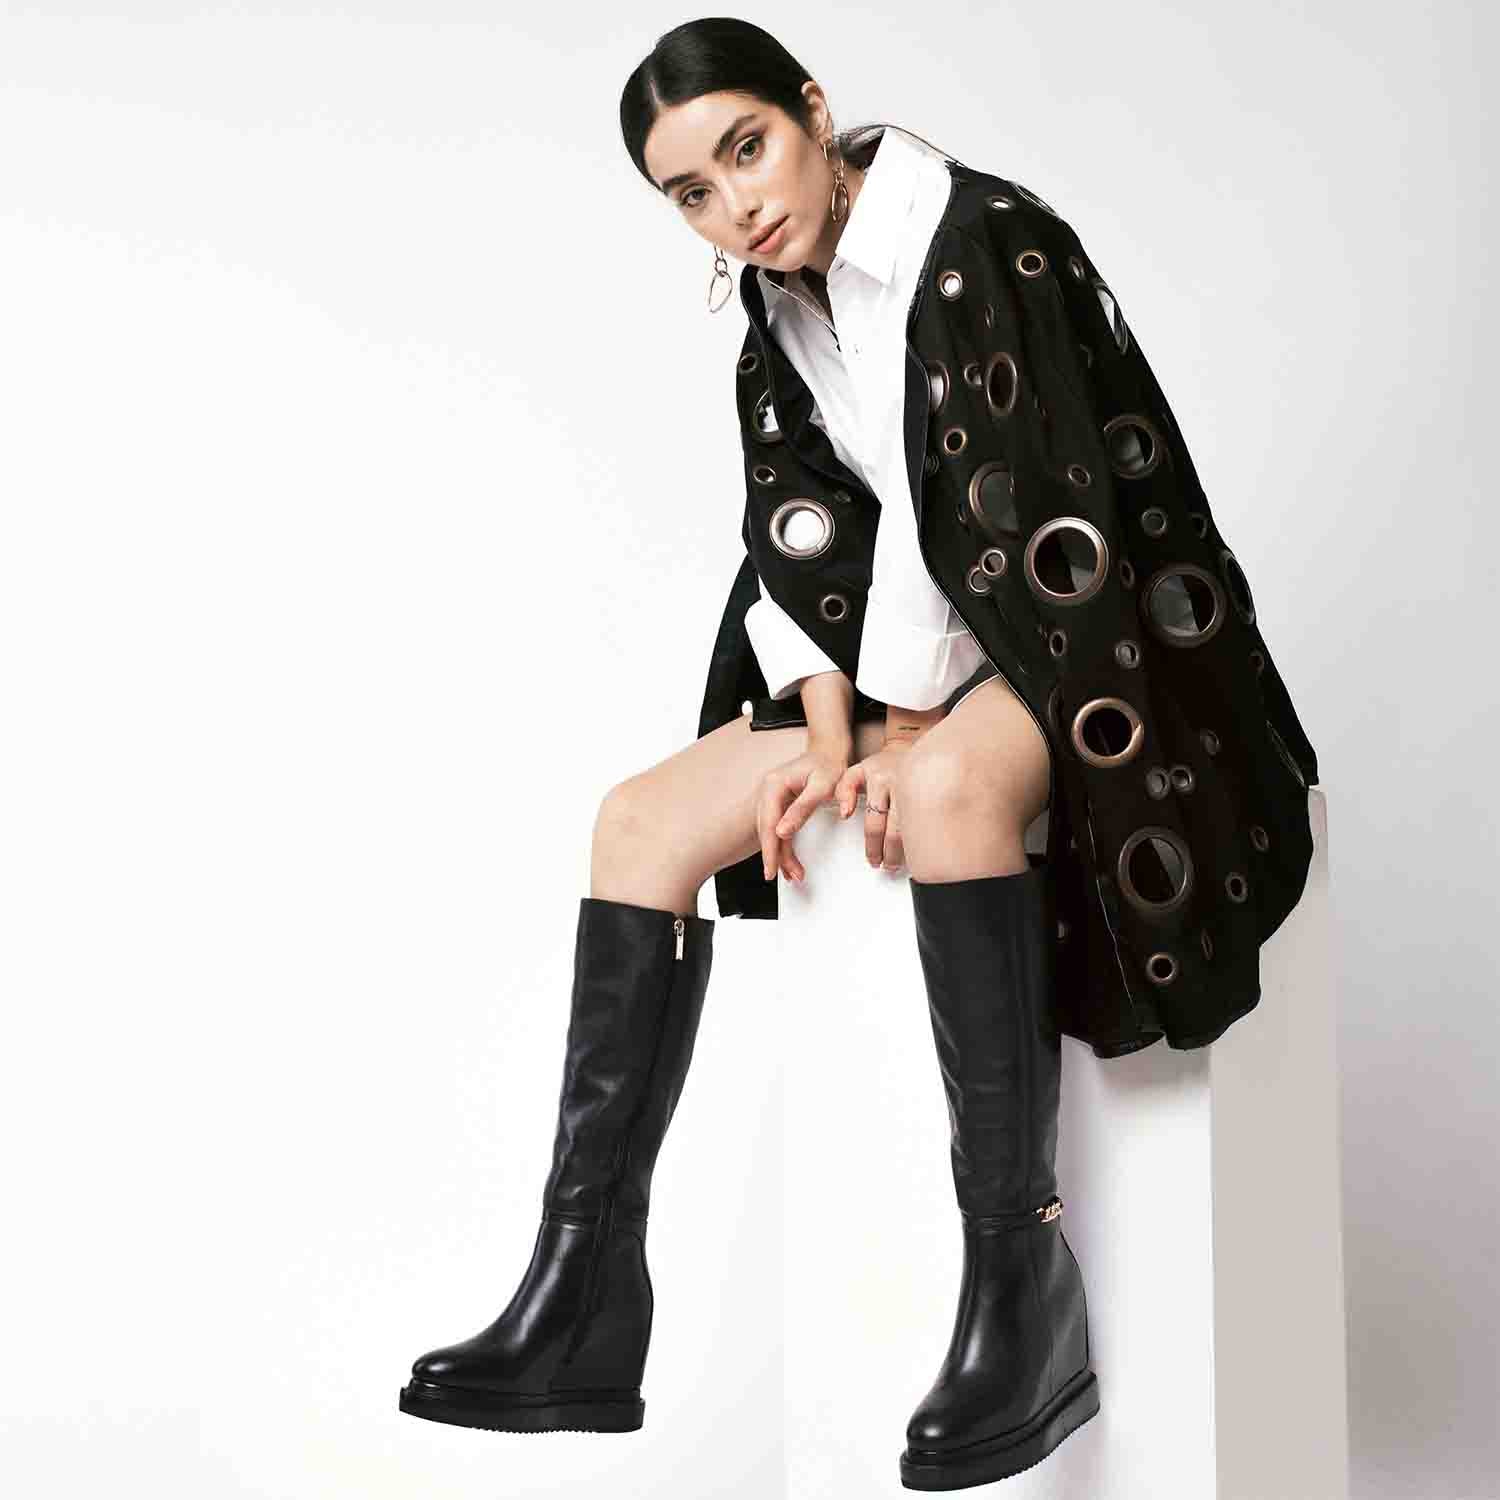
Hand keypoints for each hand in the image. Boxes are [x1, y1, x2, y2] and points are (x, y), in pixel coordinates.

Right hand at [757, 741, 852, 884]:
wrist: (830, 751)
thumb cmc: (828, 765)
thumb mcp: (820, 786)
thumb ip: (802, 808)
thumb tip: (783, 832)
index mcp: (773, 785)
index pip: (768, 823)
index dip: (770, 848)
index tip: (771, 869)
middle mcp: (767, 791)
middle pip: (766, 830)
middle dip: (775, 856)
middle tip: (785, 877)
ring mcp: (771, 798)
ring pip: (772, 833)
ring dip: (780, 855)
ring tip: (794, 875)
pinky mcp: (779, 805)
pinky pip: (778, 830)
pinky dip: (783, 847)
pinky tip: (789, 863)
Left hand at [834, 739, 917, 871]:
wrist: (910, 749)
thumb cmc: (881, 767)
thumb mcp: (856, 772)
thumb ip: (844, 790)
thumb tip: (845, 813)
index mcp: (877, 779)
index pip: (873, 822)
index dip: (873, 846)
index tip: (872, 859)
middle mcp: (899, 782)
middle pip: (893, 830)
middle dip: (888, 853)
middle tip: (886, 866)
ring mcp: (918, 788)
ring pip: (911, 829)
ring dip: (905, 851)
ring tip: (899, 863)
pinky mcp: (932, 793)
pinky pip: (926, 824)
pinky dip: (920, 840)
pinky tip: (917, 850)